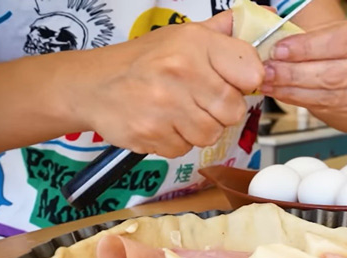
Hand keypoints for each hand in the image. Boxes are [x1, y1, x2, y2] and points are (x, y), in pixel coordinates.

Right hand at [71, 12, 263, 157]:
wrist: (92, 85)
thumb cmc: (142, 61)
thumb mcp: (180, 36)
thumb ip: (219, 33)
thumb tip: (254, 20)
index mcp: (195, 43)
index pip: (251, 72)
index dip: (245, 82)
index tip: (233, 83)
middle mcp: (181, 70)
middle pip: (233, 110)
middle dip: (221, 111)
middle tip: (200, 102)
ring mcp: (165, 104)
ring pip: (211, 134)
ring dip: (199, 129)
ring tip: (179, 113)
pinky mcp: (151, 132)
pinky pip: (184, 149)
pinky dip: (176, 142)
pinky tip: (162, 124)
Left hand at [260, 17, 346, 131]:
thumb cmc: (346, 51)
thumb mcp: (332, 33)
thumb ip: (307, 35)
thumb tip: (271, 34)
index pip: (339, 41)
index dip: (307, 47)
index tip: (280, 50)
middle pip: (332, 73)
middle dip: (294, 73)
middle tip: (268, 70)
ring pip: (326, 94)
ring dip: (292, 89)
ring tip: (269, 82)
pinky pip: (322, 106)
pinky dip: (296, 99)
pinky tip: (280, 92)